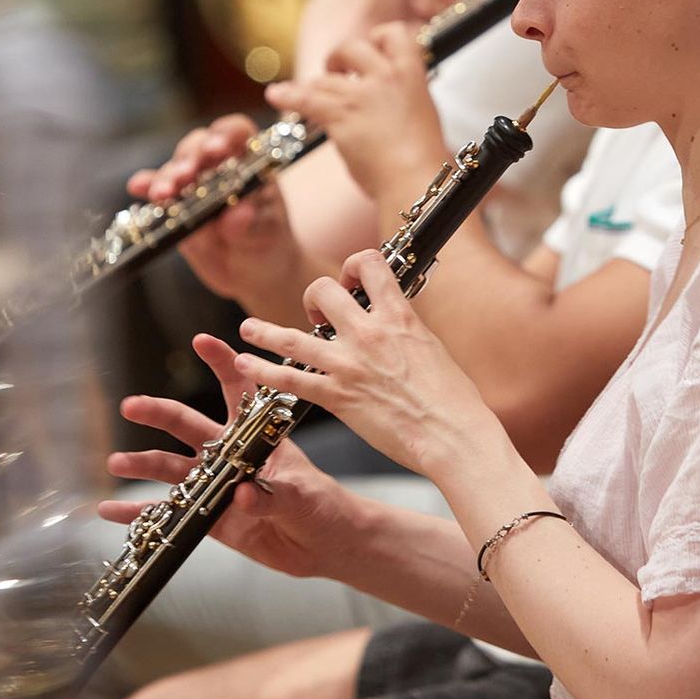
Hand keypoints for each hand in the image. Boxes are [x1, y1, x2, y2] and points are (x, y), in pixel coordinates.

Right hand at [99, 334, 349, 578]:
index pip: (239, 390)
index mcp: (258, 436)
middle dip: (159, 413)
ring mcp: (214, 486)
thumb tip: (244, 494)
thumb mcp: (302, 497)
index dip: (223, 363)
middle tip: (131, 404)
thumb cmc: (320, 506)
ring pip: (171, 468)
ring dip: (143, 463)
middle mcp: (229, 455)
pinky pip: (167, 514)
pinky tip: (110, 511)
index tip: (201, 340)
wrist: (321, 544)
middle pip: (188, 426)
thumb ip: (273, 496)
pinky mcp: (206, 519)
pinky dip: (138, 514)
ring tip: (116, 461)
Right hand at [126, 115, 301, 308]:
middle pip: (198, 147)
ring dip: (166, 177)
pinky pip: (156, 191)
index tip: (217, 148)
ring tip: (163, 194)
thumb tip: (239, 215)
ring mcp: (192, 185)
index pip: (236, 132)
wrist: (250, 271)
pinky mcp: (172, 206)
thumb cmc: (266, 242)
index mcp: (249, 161)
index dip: (225, 134)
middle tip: (186, 175)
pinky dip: (146, 186)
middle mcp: (217, 165)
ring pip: (174, 169)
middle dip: (189, 157)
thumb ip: (253, 225)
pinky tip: (137, 187)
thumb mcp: (267, 234)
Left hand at [235, 251, 496, 477]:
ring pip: (292, 337)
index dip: (355, 265)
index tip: (352, 281)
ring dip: (264, 330)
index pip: (370, 264)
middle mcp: (369, 334)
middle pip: (323, 291)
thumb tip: (396, 322)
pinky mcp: (337, 397)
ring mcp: (349, 365)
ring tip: (248, 328)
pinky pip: (290, 381)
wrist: (452, 434)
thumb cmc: (453, 398)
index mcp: (399, 317)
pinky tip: (246, 365)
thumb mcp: (431, 347)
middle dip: (314, 295)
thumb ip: (406, 329)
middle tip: (317, 312)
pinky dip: (262, 371)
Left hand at [268, 22, 445, 196]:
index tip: (372, 48)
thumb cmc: (423, 155)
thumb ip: (403, 94)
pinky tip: (275, 94)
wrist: (416, 179)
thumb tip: (385, 96)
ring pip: (325, 79)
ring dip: (315, 86)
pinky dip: (288, 96)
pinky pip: (306, 99)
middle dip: (339, 57)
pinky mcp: (341, 117)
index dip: (377, 38)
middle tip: (337, 71)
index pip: (393, 33)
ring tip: (310, 94)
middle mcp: (386, 77)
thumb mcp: (422, 111)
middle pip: (351, 47)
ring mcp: (361, 96)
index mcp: (412, 74)